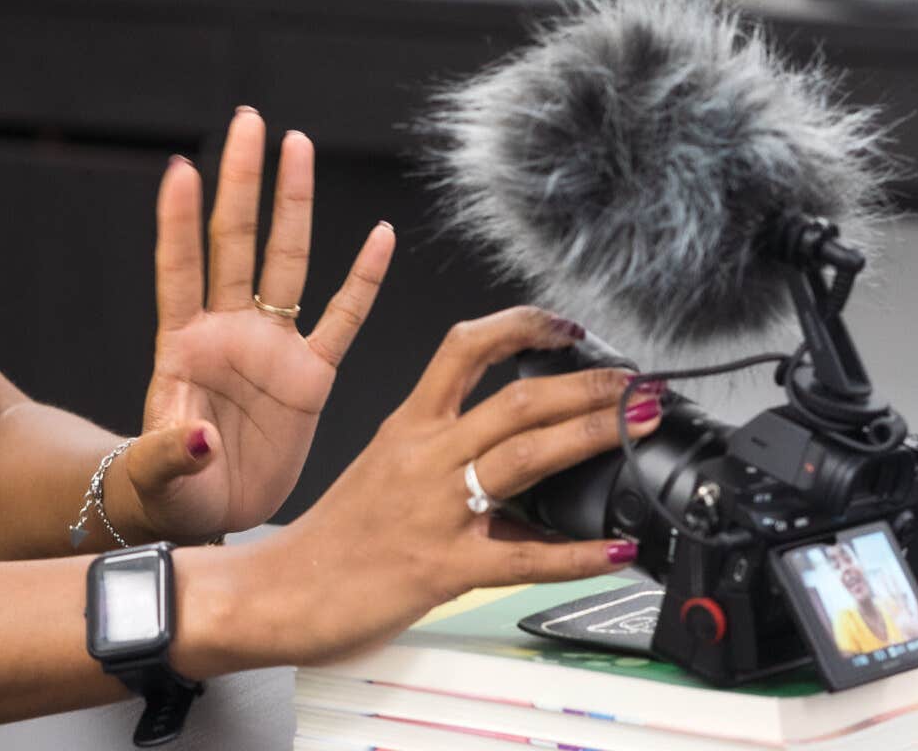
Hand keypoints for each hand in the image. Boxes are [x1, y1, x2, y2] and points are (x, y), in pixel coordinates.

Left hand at [117, 108, 389, 543]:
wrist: (208, 518)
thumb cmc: (170, 491)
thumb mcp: (159, 476)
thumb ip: (172, 453)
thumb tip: (197, 437)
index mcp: (182, 346)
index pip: (179, 268)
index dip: (179, 221)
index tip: (181, 168)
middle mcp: (228, 332)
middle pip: (236, 241)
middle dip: (242, 180)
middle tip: (249, 120)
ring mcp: (271, 347)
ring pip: (286, 261)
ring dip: (292, 203)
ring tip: (296, 144)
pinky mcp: (310, 376)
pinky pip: (343, 318)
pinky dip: (362, 279)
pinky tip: (378, 235)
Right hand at [187, 306, 660, 673]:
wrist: (281, 591)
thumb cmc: (333, 537)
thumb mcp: (383, 470)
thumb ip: (443, 453)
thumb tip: (513, 454)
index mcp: (407, 426)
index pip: (464, 349)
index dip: (521, 327)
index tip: (566, 326)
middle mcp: (424, 457)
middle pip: (515, 399)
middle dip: (585, 386)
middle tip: (635, 383)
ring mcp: (435, 510)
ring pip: (524, 457)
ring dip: (589, 436)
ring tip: (636, 427)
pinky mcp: (442, 566)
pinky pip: (522, 557)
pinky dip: (576, 554)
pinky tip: (614, 550)